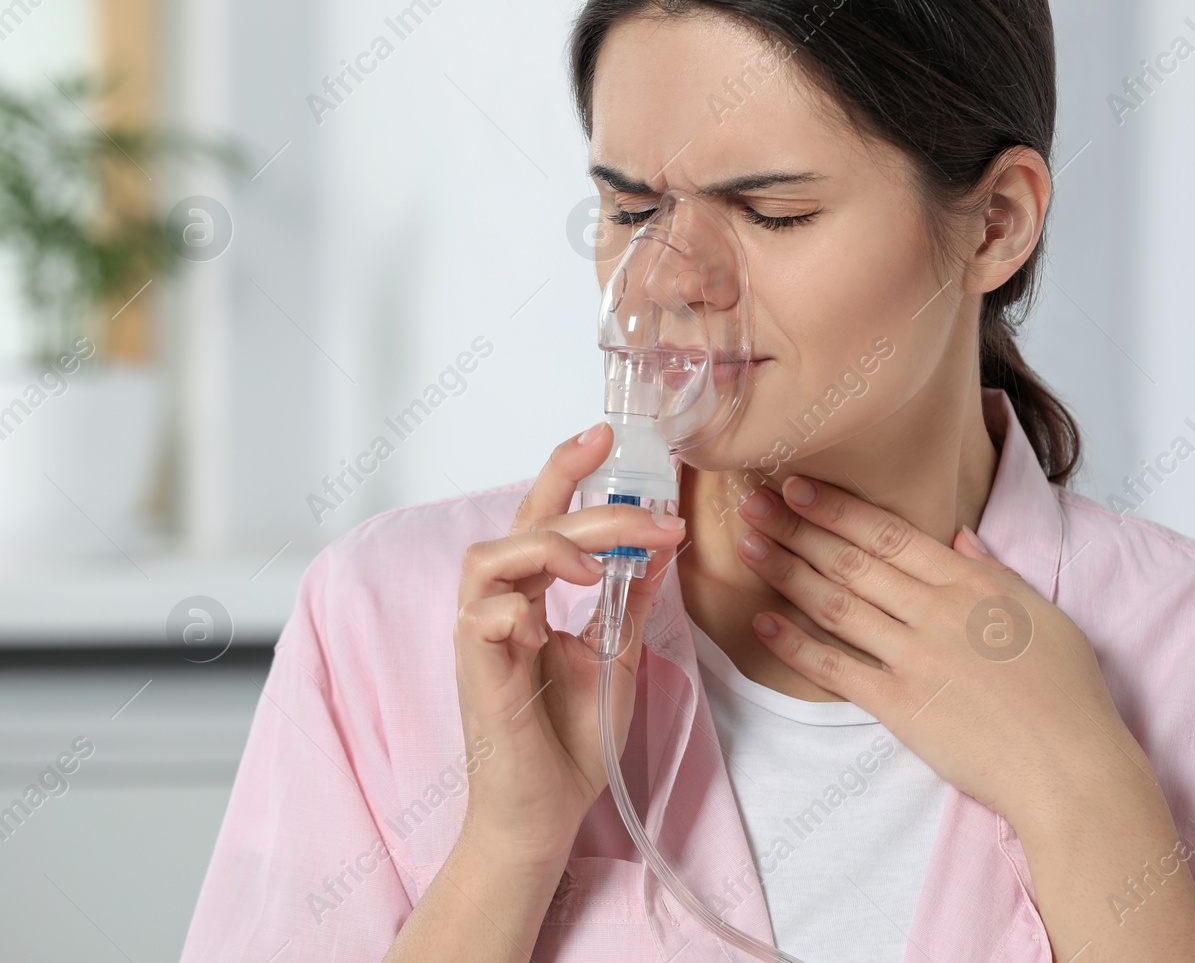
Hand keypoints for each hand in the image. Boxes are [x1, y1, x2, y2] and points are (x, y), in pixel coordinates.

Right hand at [452, 422, 686, 866]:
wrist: (546, 813)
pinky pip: (476, 617)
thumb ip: (634, 597)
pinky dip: (511, 608)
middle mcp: (500, 606)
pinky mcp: (475, 673)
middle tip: (653, 516)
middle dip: (592, 509)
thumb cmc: (572, 739)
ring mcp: (482, 637)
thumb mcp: (619, 654)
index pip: (543, 517)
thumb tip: (665, 539)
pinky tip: (545, 623)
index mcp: (532, 597)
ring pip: (491, 556)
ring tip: (599, 571)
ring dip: (549, 549)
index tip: (604, 435)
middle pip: (528, 527)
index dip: (566, 471)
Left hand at [733, 474, 1152, 830]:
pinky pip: (836, 669)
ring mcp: (915, 658)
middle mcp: (936, 612)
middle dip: (798, 528)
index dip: (839, 509)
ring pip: (837, 604)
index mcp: (972, 585)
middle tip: (754, 504)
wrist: (1070, 766)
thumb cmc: (1067, 694)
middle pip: (854, 561)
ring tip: (749, 547)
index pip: (892, 535)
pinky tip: (763, 623)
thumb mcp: (1043, 615)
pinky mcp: (900, 706)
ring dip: (788, 572)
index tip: (799, 487)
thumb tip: (959, 537)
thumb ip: (995, 572)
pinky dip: (796, 645)